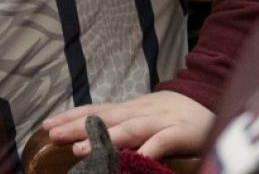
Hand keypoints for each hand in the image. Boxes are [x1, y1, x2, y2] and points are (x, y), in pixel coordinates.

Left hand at [42, 91, 214, 159]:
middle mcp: (140, 112)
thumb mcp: (143, 119)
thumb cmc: (172, 116)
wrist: (212, 101)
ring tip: (81, 149)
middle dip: (77, 126)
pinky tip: (136, 158)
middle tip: (53, 134)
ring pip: (129, 129)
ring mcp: (160, 121)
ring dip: (104, 139)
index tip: (47, 125)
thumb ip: (122, 128)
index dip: (71, 118)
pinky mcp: (182, 133)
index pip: (95, 112)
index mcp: (129, 110)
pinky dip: (150, 148)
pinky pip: (164, 141)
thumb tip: (89, 139)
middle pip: (105, 119)